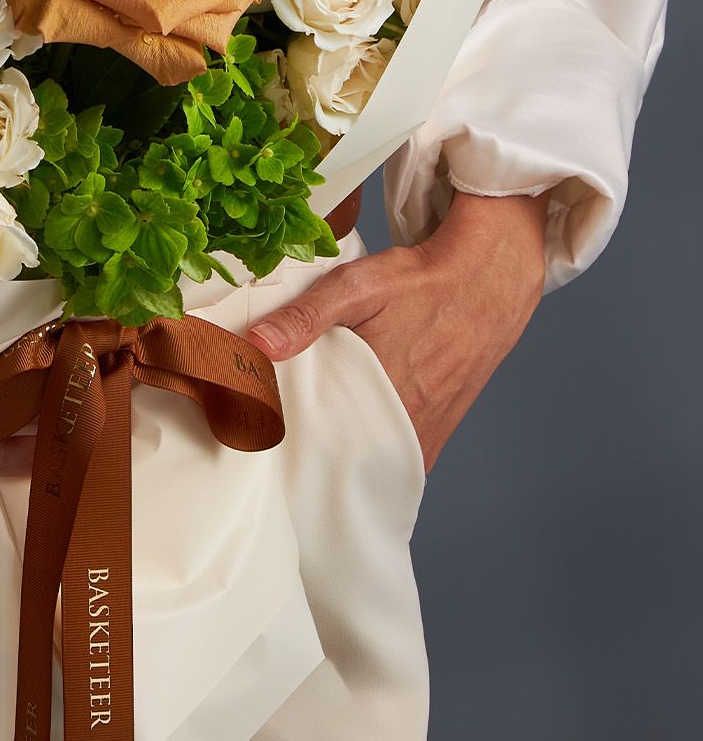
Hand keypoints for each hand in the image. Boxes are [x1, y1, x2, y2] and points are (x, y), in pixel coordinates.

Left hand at [245, 189, 548, 470]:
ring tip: (313, 441)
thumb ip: (306, 317)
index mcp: (387, 396)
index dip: (298, 452)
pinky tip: (354, 431)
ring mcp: (432, 429)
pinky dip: (378, 449)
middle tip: (284, 446)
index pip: (331, 448)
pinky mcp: (443, 424)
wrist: (487, 280)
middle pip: (354, 460)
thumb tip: (255, 344)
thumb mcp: (356, 287)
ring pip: (380, 459)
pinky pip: (404, 452)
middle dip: (319, 458)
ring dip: (350, 455)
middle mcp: (413, 424)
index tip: (268, 447)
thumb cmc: (420, 283)